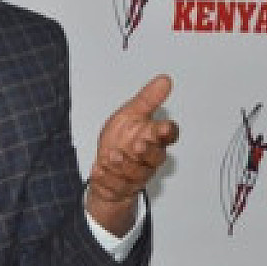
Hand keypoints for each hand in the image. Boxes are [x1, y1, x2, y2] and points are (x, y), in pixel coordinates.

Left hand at [87, 75, 177, 235]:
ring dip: (124, 165)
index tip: (163, 127)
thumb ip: (147, 100)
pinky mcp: (120, 186)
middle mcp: (147, 158)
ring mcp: (135, 174)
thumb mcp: (130, 114)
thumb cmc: (121, 139)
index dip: (167, 132)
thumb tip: (164, 80)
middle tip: (138, 145)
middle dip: (147, 151)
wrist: (106, 167)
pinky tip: (98, 170)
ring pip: (136, 173)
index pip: (168, 136)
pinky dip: (106, 177)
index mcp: (153, 138)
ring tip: (113, 155)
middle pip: (155, 157)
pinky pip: (116, 185)